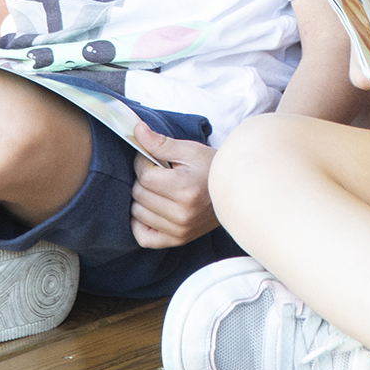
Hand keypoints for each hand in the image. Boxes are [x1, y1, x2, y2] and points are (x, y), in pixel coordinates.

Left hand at [129, 125, 219, 247]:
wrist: (234, 191)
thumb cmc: (210, 168)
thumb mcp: (188, 150)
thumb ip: (160, 142)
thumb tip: (135, 130)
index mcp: (185, 190)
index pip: (144, 176)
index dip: (143, 162)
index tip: (153, 158)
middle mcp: (181, 214)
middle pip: (139, 194)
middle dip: (143, 179)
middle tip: (158, 173)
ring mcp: (179, 230)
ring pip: (137, 213)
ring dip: (142, 199)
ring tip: (159, 189)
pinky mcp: (177, 240)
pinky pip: (143, 237)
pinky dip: (140, 223)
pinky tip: (151, 209)